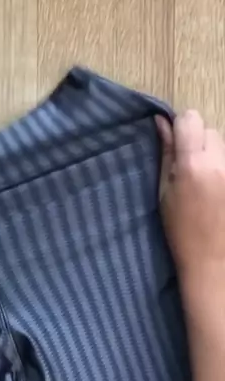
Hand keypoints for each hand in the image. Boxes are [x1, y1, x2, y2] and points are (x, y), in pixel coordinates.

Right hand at [156, 111, 224, 317]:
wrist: (213, 261)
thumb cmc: (181, 232)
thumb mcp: (164, 193)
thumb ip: (166, 154)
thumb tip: (161, 122)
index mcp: (192, 165)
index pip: (190, 118)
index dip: (180, 128)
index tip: (175, 147)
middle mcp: (219, 163)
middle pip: (210, 129)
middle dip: (198, 143)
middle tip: (190, 170)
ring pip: (223, 144)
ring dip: (213, 155)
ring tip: (205, 183)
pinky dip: (221, 168)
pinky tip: (216, 191)